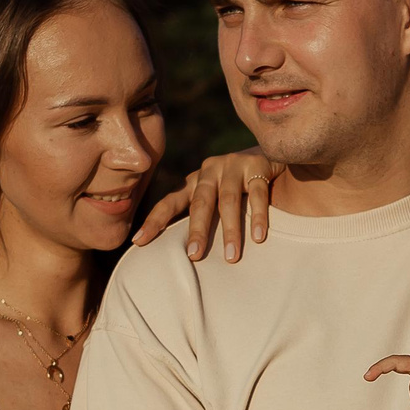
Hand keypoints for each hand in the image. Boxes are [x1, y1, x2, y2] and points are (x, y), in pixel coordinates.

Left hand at [132, 148, 284, 262]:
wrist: (270, 152)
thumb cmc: (239, 186)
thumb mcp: (217, 196)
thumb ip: (203, 215)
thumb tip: (188, 255)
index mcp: (195, 181)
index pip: (170, 202)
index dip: (154, 221)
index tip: (138, 242)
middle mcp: (210, 171)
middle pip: (200, 203)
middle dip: (197, 230)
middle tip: (194, 256)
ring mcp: (233, 166)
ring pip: (228, 201)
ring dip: (230, 231)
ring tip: (232, 257)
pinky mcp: (258, 164)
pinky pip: (257, 194)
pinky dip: (257, 217)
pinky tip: (258, 237)